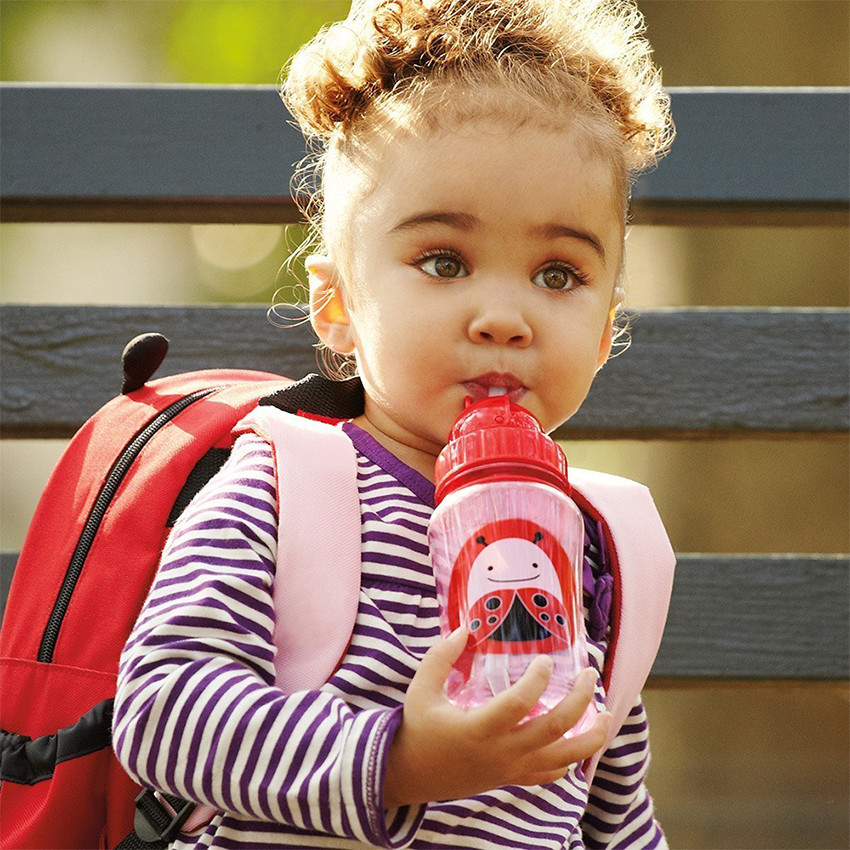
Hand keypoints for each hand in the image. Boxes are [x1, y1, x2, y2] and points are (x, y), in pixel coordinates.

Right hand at [383, 628, 610, 807]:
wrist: (413, 775)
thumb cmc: (418, 728)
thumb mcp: (421, 689)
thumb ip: (440, 658)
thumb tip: (464, 630)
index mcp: (478, 729)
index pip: (519, 704)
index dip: (537, 680)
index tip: (545, 660)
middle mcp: (501, 752)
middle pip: (554, 729)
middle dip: (580, 700)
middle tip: (589, 675)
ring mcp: (510, 770)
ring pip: (564, 758)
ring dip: (591, 736)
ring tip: (605, 712)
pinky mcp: (513, 779)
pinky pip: (551, 773)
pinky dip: (573, 758)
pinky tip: (581, 739)